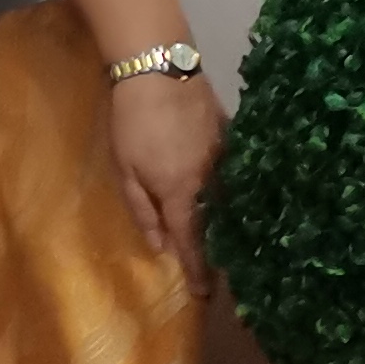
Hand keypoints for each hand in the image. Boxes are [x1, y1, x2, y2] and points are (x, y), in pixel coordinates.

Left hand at [106, 70, 223, 294]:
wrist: (160, 69)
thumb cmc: (132, 122)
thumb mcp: (124, 170)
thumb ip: (142, 209)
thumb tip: (161, 247)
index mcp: (182, 192)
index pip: (192, 242)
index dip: (199, 269)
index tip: (207, 294)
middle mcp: (211, 180)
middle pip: (218, 223)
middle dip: (221, 250)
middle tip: (224, 275)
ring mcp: (227, 156)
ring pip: (232, 198)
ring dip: (231, 221)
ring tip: (234, 244)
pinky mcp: (233, 134)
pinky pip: (237, 172)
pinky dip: (237, 190)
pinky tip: (239, 199)